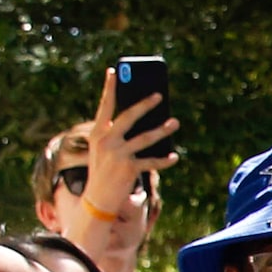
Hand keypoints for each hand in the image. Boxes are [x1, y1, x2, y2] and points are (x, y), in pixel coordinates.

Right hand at [81, 66, 178, 231]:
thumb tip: (144, 119)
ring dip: (162, 130)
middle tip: (159, 95)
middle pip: (128, 117)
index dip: (109, 88)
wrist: (96, 199)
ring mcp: (117, 154)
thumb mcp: (104, 149)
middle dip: (144, 105)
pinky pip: (151, 162)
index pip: (104, 106)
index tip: (113, 71)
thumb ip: (117, 134)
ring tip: (175, 122)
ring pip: (145, 138)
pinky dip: (164, 160)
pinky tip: (174, 156)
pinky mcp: (128, 168)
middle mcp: (105, 141)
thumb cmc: (104, 170)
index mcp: (97, 133)